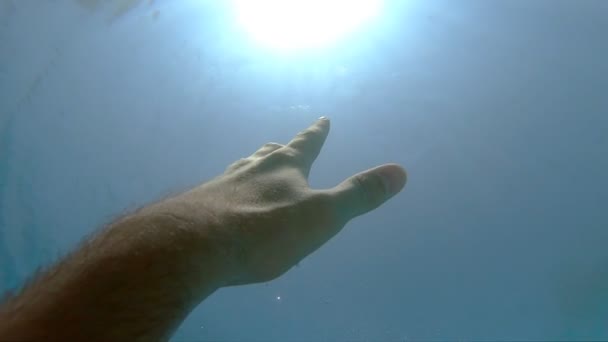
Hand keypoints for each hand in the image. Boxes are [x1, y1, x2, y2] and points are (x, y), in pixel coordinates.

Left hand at [155, 117, 406, 285]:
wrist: (195, 245)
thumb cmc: (265, 230)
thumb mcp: (322, 215)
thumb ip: (359, 194)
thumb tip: (400, 171)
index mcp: (283, 167)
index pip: (306, 143)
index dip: (317, 132)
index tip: (323, 118)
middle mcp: (251, 169)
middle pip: (269, 153)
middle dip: (281, 149)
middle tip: (283, 145)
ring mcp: (222, 186)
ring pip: (242, 169)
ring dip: (253, 168)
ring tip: (254, 169)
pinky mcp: (199, 206)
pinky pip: (221, 193)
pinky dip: (231, 193)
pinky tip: (226, 204)